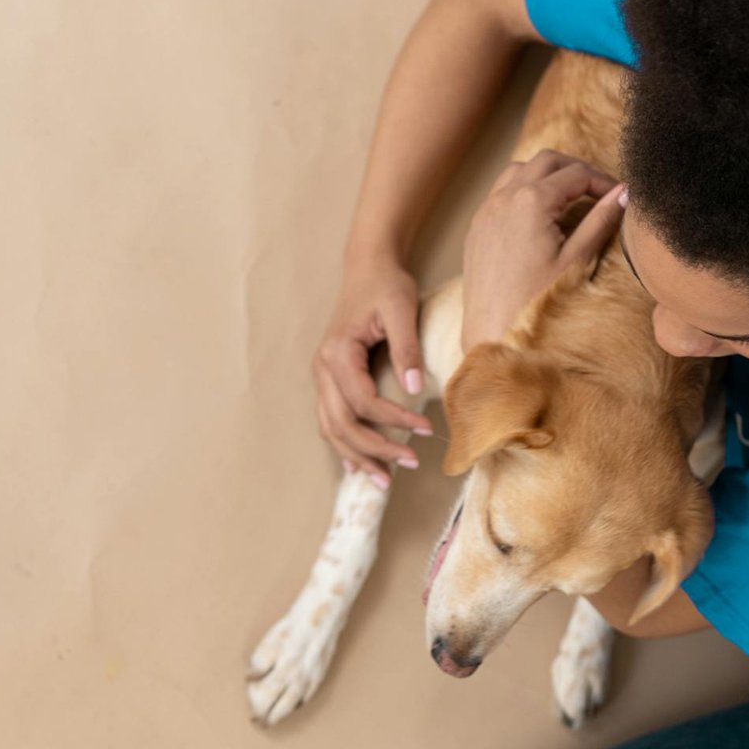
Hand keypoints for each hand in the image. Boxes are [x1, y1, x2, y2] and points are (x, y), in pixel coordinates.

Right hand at [313, 257, 435, 487]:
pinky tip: (359, 466)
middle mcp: (322, 368)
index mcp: (338, 353)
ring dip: (357, 456)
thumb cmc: (386, 286)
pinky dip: (344, 445)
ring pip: (331, 428)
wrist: (367, 268)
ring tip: (385, 480)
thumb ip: (406, 348)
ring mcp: (322, 376)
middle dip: (374, 449)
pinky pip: (330, 420)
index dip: (394, 420)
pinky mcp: (329, 380)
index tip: (427, 431)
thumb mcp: (401, 310)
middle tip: (409, 464)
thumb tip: (414, 389)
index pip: (363, 401)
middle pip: (342, 424)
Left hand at [461, 149, 627, 349]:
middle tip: (599, 190)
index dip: (603, 181)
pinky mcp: (477, 228)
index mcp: (531, 202)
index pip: (577, 174)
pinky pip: (501, 192)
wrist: (493, 335)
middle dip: (576, 169)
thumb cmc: (536, 304)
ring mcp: (486, 211)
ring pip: (520, 170)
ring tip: (570, 199)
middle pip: (547, 160)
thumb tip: (625, 193)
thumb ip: (601, 221)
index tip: (620, 196)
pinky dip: (524, 190)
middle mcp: (504, 198)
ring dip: (547, 175)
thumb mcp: (577, 261)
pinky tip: (540, 216)